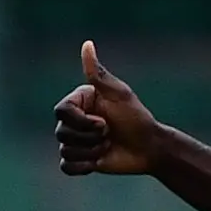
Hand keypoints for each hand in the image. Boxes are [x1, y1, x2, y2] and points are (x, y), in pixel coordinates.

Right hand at [54, 40, 160, 174]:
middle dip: (90, 138)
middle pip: (61, 133)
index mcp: (80, 101)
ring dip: (91, 152)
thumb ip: (98, 74)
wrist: (149, 148)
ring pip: (66, 151)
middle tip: (109, 133)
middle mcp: (74, 119)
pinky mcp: (79, 160)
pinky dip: (84, 166)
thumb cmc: (136, 118)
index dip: (81, 122)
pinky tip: (99, 161)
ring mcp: (75, 140)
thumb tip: (87, 44)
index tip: (104, 122)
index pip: (61, 111)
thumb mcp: (119, 95)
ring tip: (108, 145)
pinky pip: (66, 167)